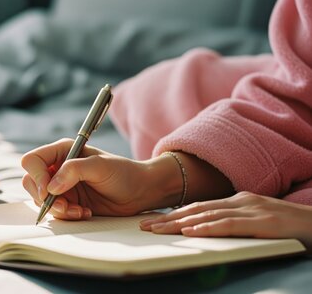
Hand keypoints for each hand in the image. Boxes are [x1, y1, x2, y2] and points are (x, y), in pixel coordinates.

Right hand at [21, 139, 182, 219]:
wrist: (140, 191)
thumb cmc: (123, 172)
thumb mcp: (100, 166)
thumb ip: (74, 170)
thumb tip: (50, 187)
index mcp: (62, 151)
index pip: (33, 161)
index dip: (36, 176)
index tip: (48, 190)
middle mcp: (58, 167)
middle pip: (31, 182)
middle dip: (44, 198)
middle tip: (64, 206)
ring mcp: (62, 186)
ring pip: (40, 200)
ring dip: (58, 209)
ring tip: (79, 210)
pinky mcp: (68, 201)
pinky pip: (55, 212)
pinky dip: (67, 215)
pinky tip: (85, 212)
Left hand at [140, 191, 311, 250]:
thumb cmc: (288, 228)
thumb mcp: (255, 222)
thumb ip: (232, 224)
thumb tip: (204, 231)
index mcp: (236, 200)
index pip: (197, 207)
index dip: (172, 214)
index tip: (152, 221)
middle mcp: (240, 200)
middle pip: (196, 209)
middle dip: (167, 218)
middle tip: (143, 225)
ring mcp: (251, 209)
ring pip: (207, 215)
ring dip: (178, 223)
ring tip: (157, 229)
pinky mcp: (263, 221)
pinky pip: (230, 224)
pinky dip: (208, 227)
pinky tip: (191, 231)